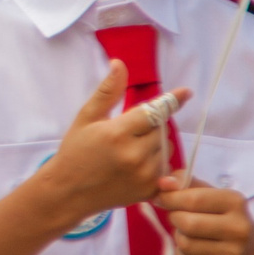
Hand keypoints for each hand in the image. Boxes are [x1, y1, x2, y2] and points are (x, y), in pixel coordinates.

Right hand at [37, 64, 183, 227]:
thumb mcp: (86, 118)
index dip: (171, 100)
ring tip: (131, 150)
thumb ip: (107, 92)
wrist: (68, 191)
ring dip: (155, 145)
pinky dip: (158, 165)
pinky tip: (140, 165)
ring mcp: (144, 175)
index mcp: (118, 133)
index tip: (185, 92)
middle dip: (151, 127)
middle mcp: (134, 155)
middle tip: (129, 132)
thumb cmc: (75, 151)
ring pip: (165, 150)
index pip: (154, 112)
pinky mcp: (149, 191)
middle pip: (161, 130)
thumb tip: (119, 64)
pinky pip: (166, 170)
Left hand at [153, 179, 253, 254]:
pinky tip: (192, 248)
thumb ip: (185, 183)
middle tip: (177, 216)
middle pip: (187, 223)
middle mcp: (238, 228)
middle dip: (174, 218)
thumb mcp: (211, 194)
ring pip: (185, 244)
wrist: (249, 250)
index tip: (162, 198)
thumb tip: (162, 182)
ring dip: (178, 236)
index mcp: (235, 202)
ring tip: (187, 232)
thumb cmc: (222, 215)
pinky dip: (181, 253)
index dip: (170, 198)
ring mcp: (232, 253)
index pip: (193, 199)